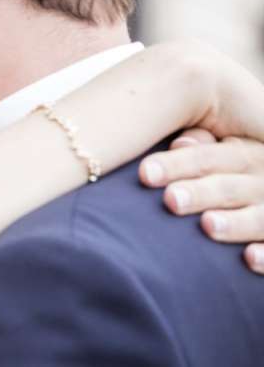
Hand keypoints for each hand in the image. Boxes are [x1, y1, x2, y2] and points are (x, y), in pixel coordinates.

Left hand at [139, 128, 263, 274]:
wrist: (260, 208)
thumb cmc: (234, 178)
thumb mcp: (227, 157)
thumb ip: (204, 150)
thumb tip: (180, 142)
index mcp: (248, 155)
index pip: (209, 157)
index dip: (178, 164)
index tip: (145, 174)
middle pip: (231, 187)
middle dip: (202, 193)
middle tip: (171, 199)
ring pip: (260, 218)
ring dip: (236, 223)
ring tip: (208, 224)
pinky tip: (249, 257)